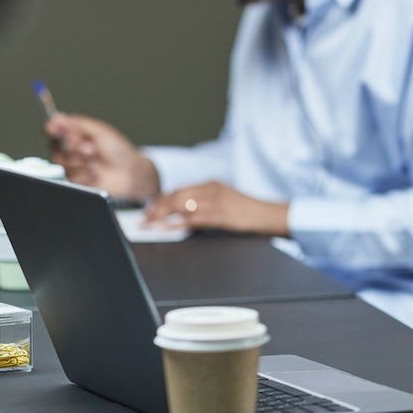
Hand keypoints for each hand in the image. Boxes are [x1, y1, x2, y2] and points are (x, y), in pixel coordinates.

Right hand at [45, 113, 159, 200]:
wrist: (130, 173)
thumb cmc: (119, 151)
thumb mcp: (100, 131)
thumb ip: (78, 123)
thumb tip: (56, 117)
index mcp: (76, 137)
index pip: (55, 132)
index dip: (52, 129)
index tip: (54, 128)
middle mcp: (72, 151)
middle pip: (56, 147)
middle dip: (74, 146)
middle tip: (91, 148)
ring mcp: (73, 167)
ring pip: (63, 162)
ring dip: (82, 160)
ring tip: (96, 160)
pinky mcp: (76, 182)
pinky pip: (71, 176)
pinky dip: (86, 173)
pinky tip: (96, 172)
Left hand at [143, 181, 290, 236]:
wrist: (267, 215)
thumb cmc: (248, 211)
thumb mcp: (226, 199)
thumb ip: (207, 201)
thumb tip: (184, 211)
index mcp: (212, 184)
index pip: (180, 189)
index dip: (162, 199)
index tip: (151, 208)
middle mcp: (210, 190)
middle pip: (176, 196)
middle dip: (157, 207)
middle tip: (145, 218)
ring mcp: (214, 202)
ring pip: (179, 206)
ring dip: (159, 216)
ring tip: (147, 224)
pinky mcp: (217, 216)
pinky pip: (189, 219)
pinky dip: (173, 224)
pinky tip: (162, 228)